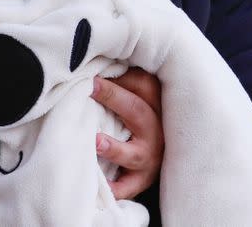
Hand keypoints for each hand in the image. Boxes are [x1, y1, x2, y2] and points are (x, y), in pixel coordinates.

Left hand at [91, 69, 163, 199]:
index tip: (92, 73)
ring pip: (136, 153)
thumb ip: (122, 79)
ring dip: (115, 148)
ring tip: (96, 142)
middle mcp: (157, 129)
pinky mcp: (143, 178)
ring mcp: (151, 155)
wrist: (162, 151)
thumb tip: (89, 63)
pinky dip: (117, 188)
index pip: (141, 84)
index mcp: (157, 102)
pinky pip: (130, 185)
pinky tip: (102, 185)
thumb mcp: (138, 93)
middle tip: (90, 88)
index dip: (117, 78)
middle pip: (137, 111)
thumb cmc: (138, 113)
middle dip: (113, 98)